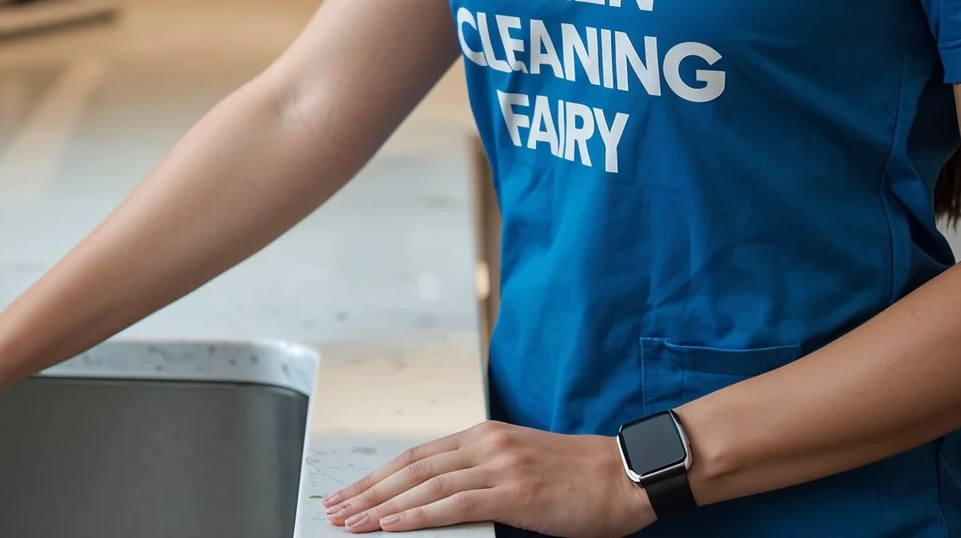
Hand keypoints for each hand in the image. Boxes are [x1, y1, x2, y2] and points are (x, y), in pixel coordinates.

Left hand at [324, 422, 653, 534]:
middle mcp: (485, 444)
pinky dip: (416, 515)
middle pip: (410, 468)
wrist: (626, 476)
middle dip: (367, 490)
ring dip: (380, 506)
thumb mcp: (521, 466)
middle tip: (334, 508)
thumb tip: (443, 500)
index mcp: (484, 436)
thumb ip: (482, 476)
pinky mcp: (513, 491)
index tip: (350, 492)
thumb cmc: (580, 479)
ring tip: (350, 521)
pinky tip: (390, 526)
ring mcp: (498, 465)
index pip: (416, 456)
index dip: (378, 475)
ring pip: (424, 486)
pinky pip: (453, 504)